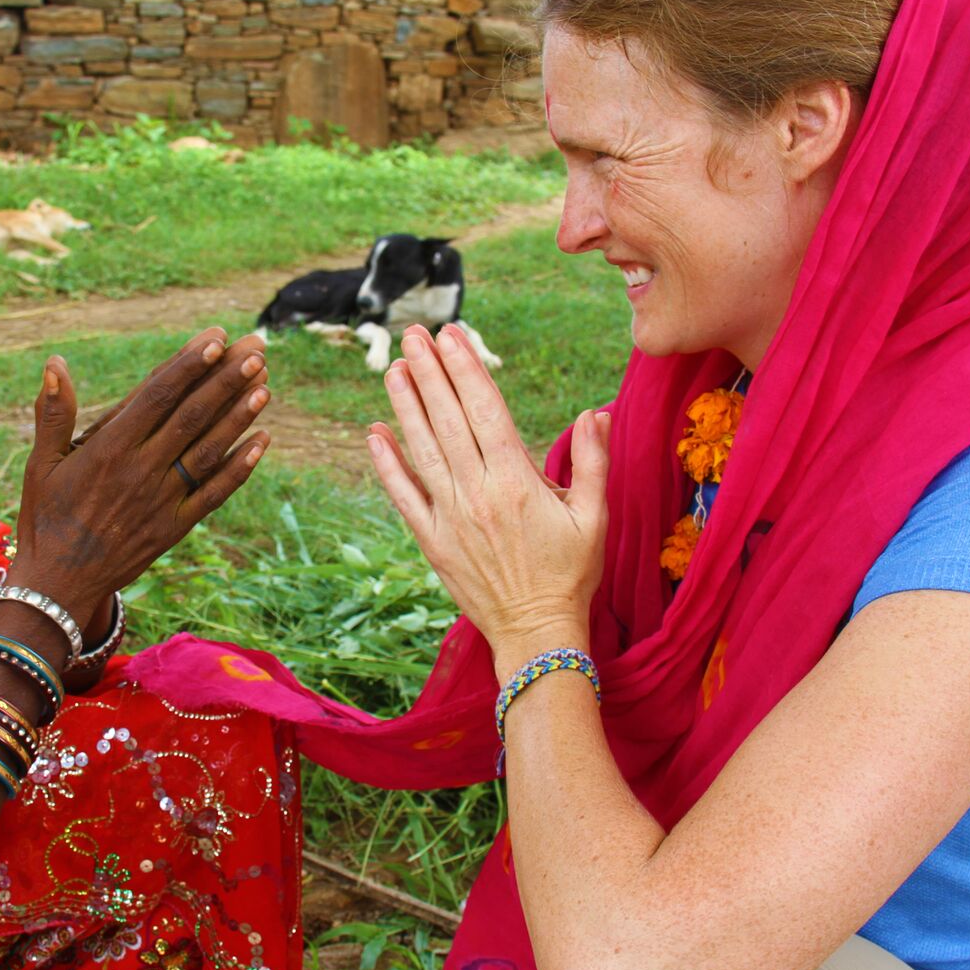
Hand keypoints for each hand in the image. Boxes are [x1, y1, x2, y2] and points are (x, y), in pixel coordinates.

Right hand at [9, 328, 269, 622]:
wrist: (57, 585)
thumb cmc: (46, 517)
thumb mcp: (40, 463)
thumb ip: (53, 413)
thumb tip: (55, 362)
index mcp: (108, 449)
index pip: (157, 396)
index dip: (189, 365)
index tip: (215, 337)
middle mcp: (140, 471)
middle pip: (192, 416)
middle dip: (226, 379)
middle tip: (255, 347)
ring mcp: (162, 500)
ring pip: (209, 450)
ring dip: (239, 416)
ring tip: (265, 384)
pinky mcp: (175, 527)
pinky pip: (215, 493)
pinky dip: (241, 467)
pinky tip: (263, 440)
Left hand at [366, 324, 609, 668]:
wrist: (537, 633)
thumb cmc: (571, 574)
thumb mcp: (595, 516)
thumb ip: (592, 461)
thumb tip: (594, 412)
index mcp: (517, 482)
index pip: (485, 411)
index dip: (465, 369)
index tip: (452, 336)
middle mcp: (478, 494)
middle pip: (448, 421)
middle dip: (430, 373)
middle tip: (413, 335)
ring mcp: (450, 518)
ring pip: (421, 450)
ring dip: (405, 406)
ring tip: (394, 368)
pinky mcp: (432, 541)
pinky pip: (404, 496)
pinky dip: (387, 464)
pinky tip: (374, 434)